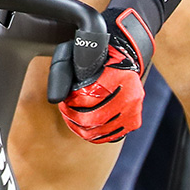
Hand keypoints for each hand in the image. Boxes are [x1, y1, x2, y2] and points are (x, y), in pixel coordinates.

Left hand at [59, 7, 153, 142]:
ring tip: (74, 115)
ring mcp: (133, 109)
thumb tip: (56, 99)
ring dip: (81, 127)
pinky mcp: (133, 120)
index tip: (66, 100)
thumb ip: (63, 73)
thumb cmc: (96, 53)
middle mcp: (130, 95)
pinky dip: (94, 133)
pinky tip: (86, 124)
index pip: (87, 101)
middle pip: (92, 120)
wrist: (124, 54)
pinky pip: (109, 136)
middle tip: (67, 108)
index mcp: (118, 76)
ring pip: (98, 131)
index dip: (71, 103)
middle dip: (73, 116)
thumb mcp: (75, 53)